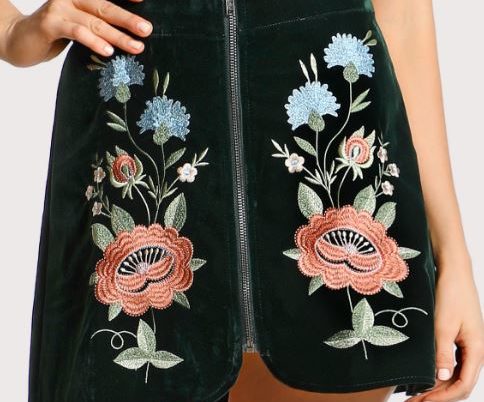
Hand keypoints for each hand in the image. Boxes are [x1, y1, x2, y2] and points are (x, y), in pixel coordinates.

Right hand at [4, 0, 152, 66]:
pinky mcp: (50, 23)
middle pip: (105, 7)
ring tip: (136, 46)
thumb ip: (98, 25)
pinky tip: (108, 51)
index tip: (144, 1)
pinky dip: (94, 41)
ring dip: (118, 35)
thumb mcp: (80, 27)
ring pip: (95, 21)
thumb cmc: (54, 34)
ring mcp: (60, 8)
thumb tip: (131, 37)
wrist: (18, 39)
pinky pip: (76, 31)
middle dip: (129, 20)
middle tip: (147, 30)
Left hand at [405, 255, 483, 401]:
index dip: (444, 397)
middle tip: (413, 401)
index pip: (464, 384)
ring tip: (414, 392)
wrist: (452, 270)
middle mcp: (474, 349)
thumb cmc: (451, 294)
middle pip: (459, 382)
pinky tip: (421, 372)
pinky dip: (436, 369)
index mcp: (476, 349)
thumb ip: (441, 352)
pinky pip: (449, 359)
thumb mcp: (443, 325)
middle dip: (438, 394)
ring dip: (436, 383)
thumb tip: (440, 378)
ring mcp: (465, 342)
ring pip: (454, 371)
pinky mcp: (456, 334)